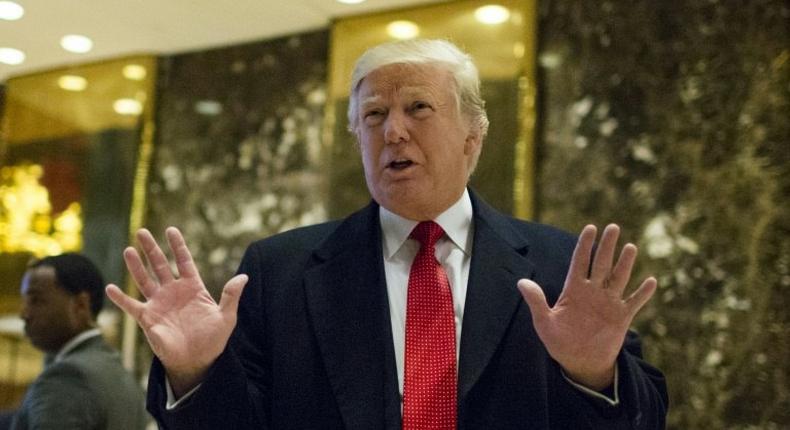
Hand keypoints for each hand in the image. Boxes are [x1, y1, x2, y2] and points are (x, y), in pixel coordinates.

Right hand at [105, 227, 247, 396]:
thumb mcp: (226, 316)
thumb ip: (231, 296)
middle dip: (151, 249)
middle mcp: (173, 292)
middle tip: (142, 232)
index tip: (171, 230)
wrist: (198, 361)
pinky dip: (120, 298)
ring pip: (144, 280)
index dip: (178, 246)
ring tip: (128, 250)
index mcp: (193, 288)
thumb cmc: (213, 338)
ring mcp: (159, 304)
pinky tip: (110, 288)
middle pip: (160, 265)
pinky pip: (132, 306)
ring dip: (136, 266)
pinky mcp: (148, 319)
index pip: (184, 261)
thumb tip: (244, 277)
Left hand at [517, 224, 656, 389]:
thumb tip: (521, 282)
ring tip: (630, 247)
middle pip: (601, 264)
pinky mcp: (621, 317)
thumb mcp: (544, 322)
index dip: (585, 245)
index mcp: (574, 289)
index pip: (580, 261)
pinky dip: (642, 293)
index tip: (590, 228)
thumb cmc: (559, 342)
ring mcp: (608, 303)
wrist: (579, 362)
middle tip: (613, 227)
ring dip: (625, 263)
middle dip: (607, 246)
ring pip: (619, 278)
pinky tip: (651, 281)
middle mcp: (593, 291)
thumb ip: (536, 301)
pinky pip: (634, 302)